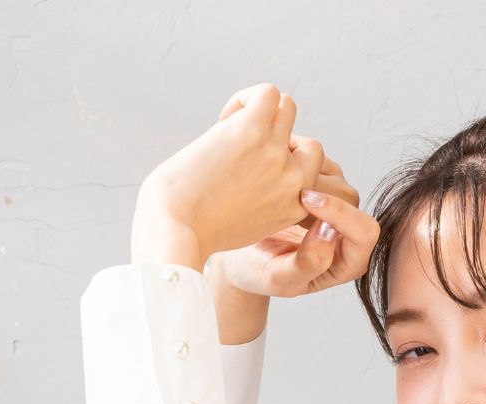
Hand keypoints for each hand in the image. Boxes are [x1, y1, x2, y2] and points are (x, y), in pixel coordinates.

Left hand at [136, 83, 321, 263]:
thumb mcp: (250, 225)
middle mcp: (293, 181)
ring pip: (288, 108)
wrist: (175, 226)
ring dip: (261, 112)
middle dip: (283, 142)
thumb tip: (261, 172)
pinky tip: (225, 119)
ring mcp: (275, 153)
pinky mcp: (252, 129)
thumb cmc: (200, 229)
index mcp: (295, 207)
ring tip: (233, 130)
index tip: (254, 172)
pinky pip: (267, 92)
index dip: (286, 165)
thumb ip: (268, 202)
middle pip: (311, 145)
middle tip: (246, 152)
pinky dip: (246, 98)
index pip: (310, 173)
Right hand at [208, 134, 379, 299]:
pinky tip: (276, 173)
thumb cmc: (258, 273)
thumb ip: (309, 263)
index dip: (337, 212)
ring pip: (336, 177)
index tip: (304, 198)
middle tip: (286, 192)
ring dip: (307, 174)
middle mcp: (348, 234)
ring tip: (277, 184)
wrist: (239, 253)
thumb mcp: (279, 278)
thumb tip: (330, 232)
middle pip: (352, 199)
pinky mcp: (321, 187)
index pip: (364, 233)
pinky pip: (319, 163)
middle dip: (319, 191)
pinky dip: (298, 161)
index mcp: (349, 263)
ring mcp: (336, 209)